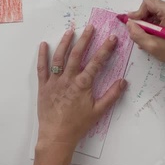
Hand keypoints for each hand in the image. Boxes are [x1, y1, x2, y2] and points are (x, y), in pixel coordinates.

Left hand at [36, 25, 127, 150]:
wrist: (56, 136)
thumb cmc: (78, 125)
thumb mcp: (98, 112)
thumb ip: (111, 95)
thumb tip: (123, 81)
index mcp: (82, 84)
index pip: (97, 62)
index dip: (105, 49)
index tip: (112, 38)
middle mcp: (68, 79)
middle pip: (77, 54)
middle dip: (85, 39)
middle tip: (90, 27)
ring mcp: (54, 81)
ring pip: (59, 57)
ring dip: (65, 43)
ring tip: (71, 31)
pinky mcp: (43, 86)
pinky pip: (42, 68)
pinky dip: (42, 56)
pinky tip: (44, 44)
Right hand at [127, 0, 164, 69]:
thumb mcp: (152, 46)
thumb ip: (137, 34)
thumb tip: (129, 23)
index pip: (148, 2)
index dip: (138, 13)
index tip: (135, 25)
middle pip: (151, 6)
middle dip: (143, 19)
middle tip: (142, 32)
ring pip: (155, 11)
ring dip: (148, 22)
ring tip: (148, 36)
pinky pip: (161, 15)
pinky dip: (155, 24)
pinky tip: (154, 35)